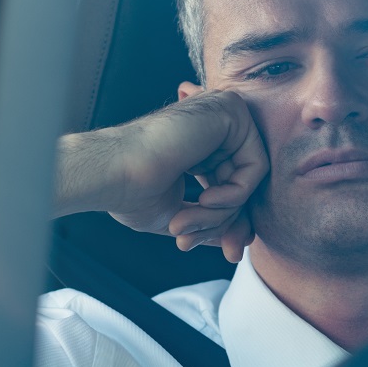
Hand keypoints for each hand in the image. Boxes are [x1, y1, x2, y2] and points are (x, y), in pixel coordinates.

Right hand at [54, 90, 267, 261]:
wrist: (111, 174)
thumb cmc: (131, 192)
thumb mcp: (181, 214)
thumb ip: (212, 221)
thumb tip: (239, 243)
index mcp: (203, 143)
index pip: (235, 185)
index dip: (232, 222)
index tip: (228, 254)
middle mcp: (216, 125)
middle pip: (245, 184)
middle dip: (225, 223)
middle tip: (191, 243)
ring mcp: (224, 114)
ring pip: (250, 180)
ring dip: (221, 214)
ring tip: (183, 225)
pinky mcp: (232, 111)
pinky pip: (256, 167)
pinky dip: (235, 195)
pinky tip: (204, 200)